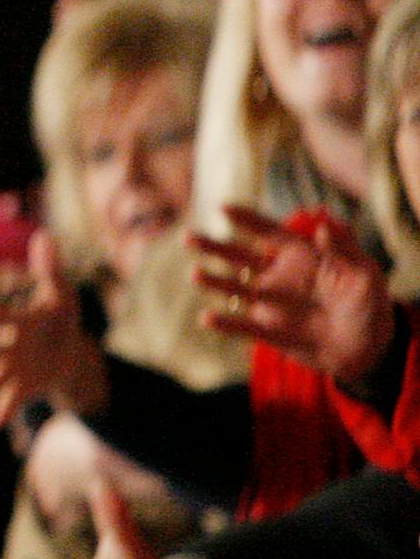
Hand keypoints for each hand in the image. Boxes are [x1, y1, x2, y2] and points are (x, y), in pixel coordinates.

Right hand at [0, 231, 105, 421]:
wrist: (69, 353)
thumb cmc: (60, 320)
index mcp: (17, 323)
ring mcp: (12, 368)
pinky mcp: (21, 387)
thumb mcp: (62, 296)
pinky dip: (2, 410)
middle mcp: (7, 346)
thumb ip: (51, 270)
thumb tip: (44, 235)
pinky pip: (8, 399)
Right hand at [191, 204, 392, 387]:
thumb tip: (322, 225)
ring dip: (214, 281)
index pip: (269, 232)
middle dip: (213, 245)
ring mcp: (272, 304)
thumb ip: (344, 250)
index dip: (247, 219)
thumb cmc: (370, 306)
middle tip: (188, 236)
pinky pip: (243, 326)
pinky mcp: (270, 331)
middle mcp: (280, 276)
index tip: (223, 208)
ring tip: (194, 274)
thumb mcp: (367, 274)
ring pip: (235, 288)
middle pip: (239, 256)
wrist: (369, 350)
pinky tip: (206, 318)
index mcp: (301, 256)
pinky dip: (225, 324)